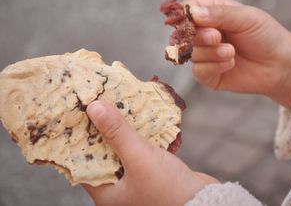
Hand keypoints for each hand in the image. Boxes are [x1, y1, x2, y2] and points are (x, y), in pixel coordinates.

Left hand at [83, 100, 217, 205]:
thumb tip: (94, 107)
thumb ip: (117, 133)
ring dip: (123, 130)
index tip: (80, 113)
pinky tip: (142, 119)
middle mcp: (117, 188)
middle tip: (101, 103)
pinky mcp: (151, 174)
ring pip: (123, 150)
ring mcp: (135, 181)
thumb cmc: (168, 189)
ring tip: (120, 106)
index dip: (79, 137)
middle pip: (103, 152)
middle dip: (103, 128)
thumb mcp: (139, 158)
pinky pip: (140, 151)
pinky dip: (140, 136)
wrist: (203, 203)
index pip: (82, 161)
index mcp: (106, 193)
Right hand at [182, 0, 290, 107]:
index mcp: (212, 13)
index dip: (185, 15)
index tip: (193, 20)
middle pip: (185, 34)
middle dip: (200, 36)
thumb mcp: (246, 18)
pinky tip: (230, 63)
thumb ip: (220, 14)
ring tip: (231, 52)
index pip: (187, 10)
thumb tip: (192, 13)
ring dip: (211, 53)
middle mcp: (205, 33)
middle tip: (217, 37)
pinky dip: (213, 67)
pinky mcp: (210, 75)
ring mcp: (206, 55)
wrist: (281, 64)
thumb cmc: (266, 35)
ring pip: (191, 54)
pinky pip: (199, 71)